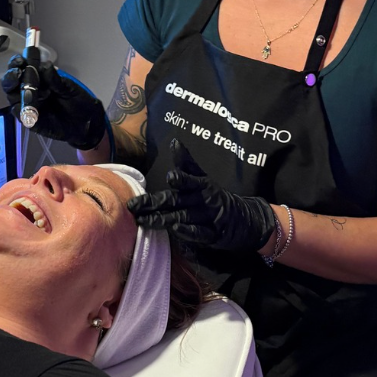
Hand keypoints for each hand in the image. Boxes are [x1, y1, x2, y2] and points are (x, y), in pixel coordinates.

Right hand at [1, 52, 105, 150]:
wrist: (87, 121)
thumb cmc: (77, 100)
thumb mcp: (69, 87)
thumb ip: (56, 79)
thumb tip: (45, 66)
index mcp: (37, 78)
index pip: (21, 68)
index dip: (17, 63)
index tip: (20, 60)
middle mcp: (29, 91)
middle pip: (10, 82)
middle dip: (11, 76)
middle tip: (18, 73)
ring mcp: (28, 105)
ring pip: (13, 97)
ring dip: (19, 92)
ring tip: (33, 91)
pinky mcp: (30, 120)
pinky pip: (20, 114)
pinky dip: (22, 109)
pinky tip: (31, 105)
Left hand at [127, 139, 277, 252]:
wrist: (243, 219)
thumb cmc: (214, 195)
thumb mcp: (203, 178)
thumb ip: (187, 163)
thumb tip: (175, 141)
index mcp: (201, 185)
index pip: (189, 180)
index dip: (182, 179)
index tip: (170, 177)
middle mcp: (203, 200)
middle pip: (177, 201)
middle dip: (154, 203)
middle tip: (133, 205)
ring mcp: (208, 218)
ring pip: (183, 217)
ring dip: (162, 219)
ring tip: (144, 220)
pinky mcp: (211, 235)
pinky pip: (198, 234)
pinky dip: (187, 232)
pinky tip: (175, 230)